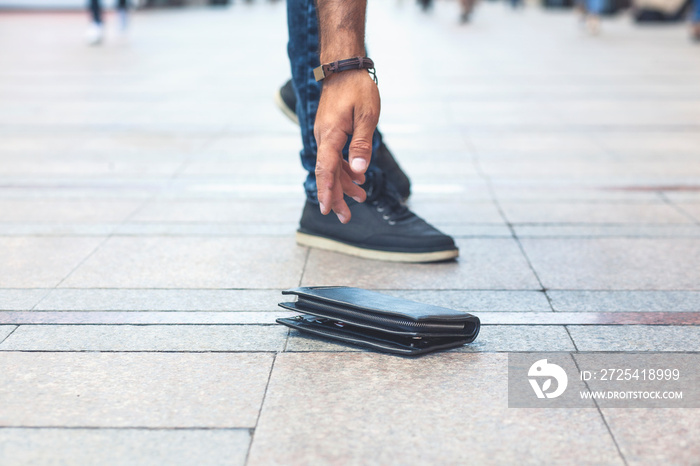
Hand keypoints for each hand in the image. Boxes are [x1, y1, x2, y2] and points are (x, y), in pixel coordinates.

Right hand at [313, 69, 379, 222]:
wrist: (343, 66)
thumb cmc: (357, 88)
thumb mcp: (367, 116)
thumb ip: (362, 145)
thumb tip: (359, 172)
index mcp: (330, 135)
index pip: (326, 170)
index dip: (326, 192)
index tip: (326, 210)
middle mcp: (323, 138)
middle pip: (328, 174)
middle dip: (337, 197)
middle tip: (346, 218)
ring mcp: (326, 135)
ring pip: (332, 166)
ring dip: (344, 185)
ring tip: (361, 199)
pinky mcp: (331, 132)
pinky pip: (335, 156)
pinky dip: (346, 169)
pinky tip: (358, 178)